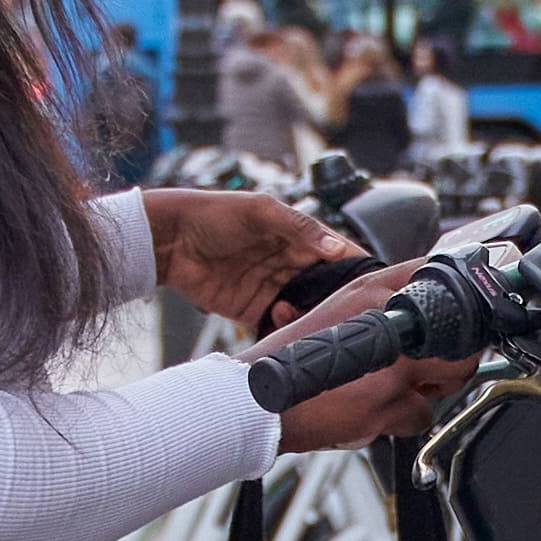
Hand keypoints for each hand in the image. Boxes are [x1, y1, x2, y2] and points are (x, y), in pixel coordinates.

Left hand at [140, 184, 361, 333]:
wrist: (169, 240)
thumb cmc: (213, 214)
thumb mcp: (260, 212)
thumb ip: (299, 228)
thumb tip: (335, 247)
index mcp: (296, 237)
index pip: (336, 254)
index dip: (355, 268)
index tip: (371, 285)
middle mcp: (288, 264)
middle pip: (325, 287)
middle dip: (335, 301)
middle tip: (346, 313)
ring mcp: (271, 287)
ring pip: (304, 309)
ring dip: (310, 317)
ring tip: (307, 318)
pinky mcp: (251, 309)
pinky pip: (276, 324)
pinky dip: (285, 329)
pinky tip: (284, 325)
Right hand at [254, 256, 473, 453]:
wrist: (264, 396)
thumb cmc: (298, 354)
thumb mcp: (341, 306)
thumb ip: (385, 295)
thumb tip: (429, 291)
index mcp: (374, 289)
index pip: (436, 276)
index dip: (458, 298)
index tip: (463, 314)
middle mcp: (389, 320)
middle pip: (462, 337)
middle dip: (458, 356)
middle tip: (439, 363)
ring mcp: (394, 365)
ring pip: (447, 381)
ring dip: (429, 389)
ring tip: (398, 386)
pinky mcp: (389, 404)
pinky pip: (421, 415)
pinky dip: (405, 417)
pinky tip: (381, 408)